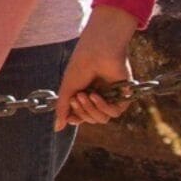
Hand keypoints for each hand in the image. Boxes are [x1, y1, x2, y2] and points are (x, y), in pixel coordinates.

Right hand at [56, 6, 142, 130]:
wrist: (97, 51)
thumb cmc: (80, 66)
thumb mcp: (67, 89)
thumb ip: (62, 109)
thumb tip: (57, 129)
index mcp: (85, 96)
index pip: (81, 117)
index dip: (76, 118)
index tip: (70, 114)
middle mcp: (99, 98)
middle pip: (91, 119)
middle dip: (82, 111)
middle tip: (76, 97)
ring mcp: (111, 98)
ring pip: (102, 119)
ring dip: (91, 110)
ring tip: (86, 95)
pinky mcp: (123, 97)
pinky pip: (114, 113)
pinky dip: (104, 106)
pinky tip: (96, 95)